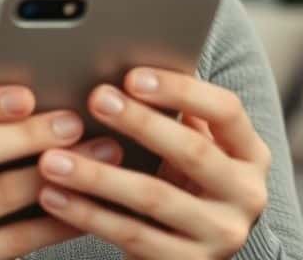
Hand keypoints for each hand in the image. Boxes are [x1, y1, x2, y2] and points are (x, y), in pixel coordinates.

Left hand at [34, 68, 271, 259]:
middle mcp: (247, 196)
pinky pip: (132, 236)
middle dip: (140, 122)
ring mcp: (221, 236)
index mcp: (250, 154)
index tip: (132, 75)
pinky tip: (53, 196)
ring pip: (154, 197)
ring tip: (52, 157)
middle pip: (193, 151)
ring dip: (97, 174)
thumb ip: (171, 115)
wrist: (186, 255)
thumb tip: (122, 61)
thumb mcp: (186, 150)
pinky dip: (88, 214)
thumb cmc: (178, 183)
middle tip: (95, 98)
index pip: (226, 110)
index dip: (180, 90)